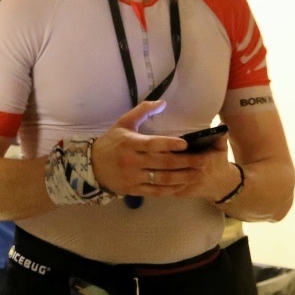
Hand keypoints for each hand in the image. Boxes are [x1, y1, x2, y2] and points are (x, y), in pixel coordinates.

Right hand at [90, 101, 240, 202]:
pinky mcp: (133, 189)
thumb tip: (163, 102)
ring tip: (198, 173)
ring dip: (183, 177)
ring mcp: (133, 177)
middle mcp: (131, 161)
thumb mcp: (123, 122)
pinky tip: (183, 185)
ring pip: (162, 179)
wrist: (92, 166)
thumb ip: (143, 111)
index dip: (169, 144)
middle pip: (163, 163)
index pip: (152, 144)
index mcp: (130, 143)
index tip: (185, 144)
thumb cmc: (111, 142)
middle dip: (185, 162)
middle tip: (203, 161)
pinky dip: (170, 189)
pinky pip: (155, 191)